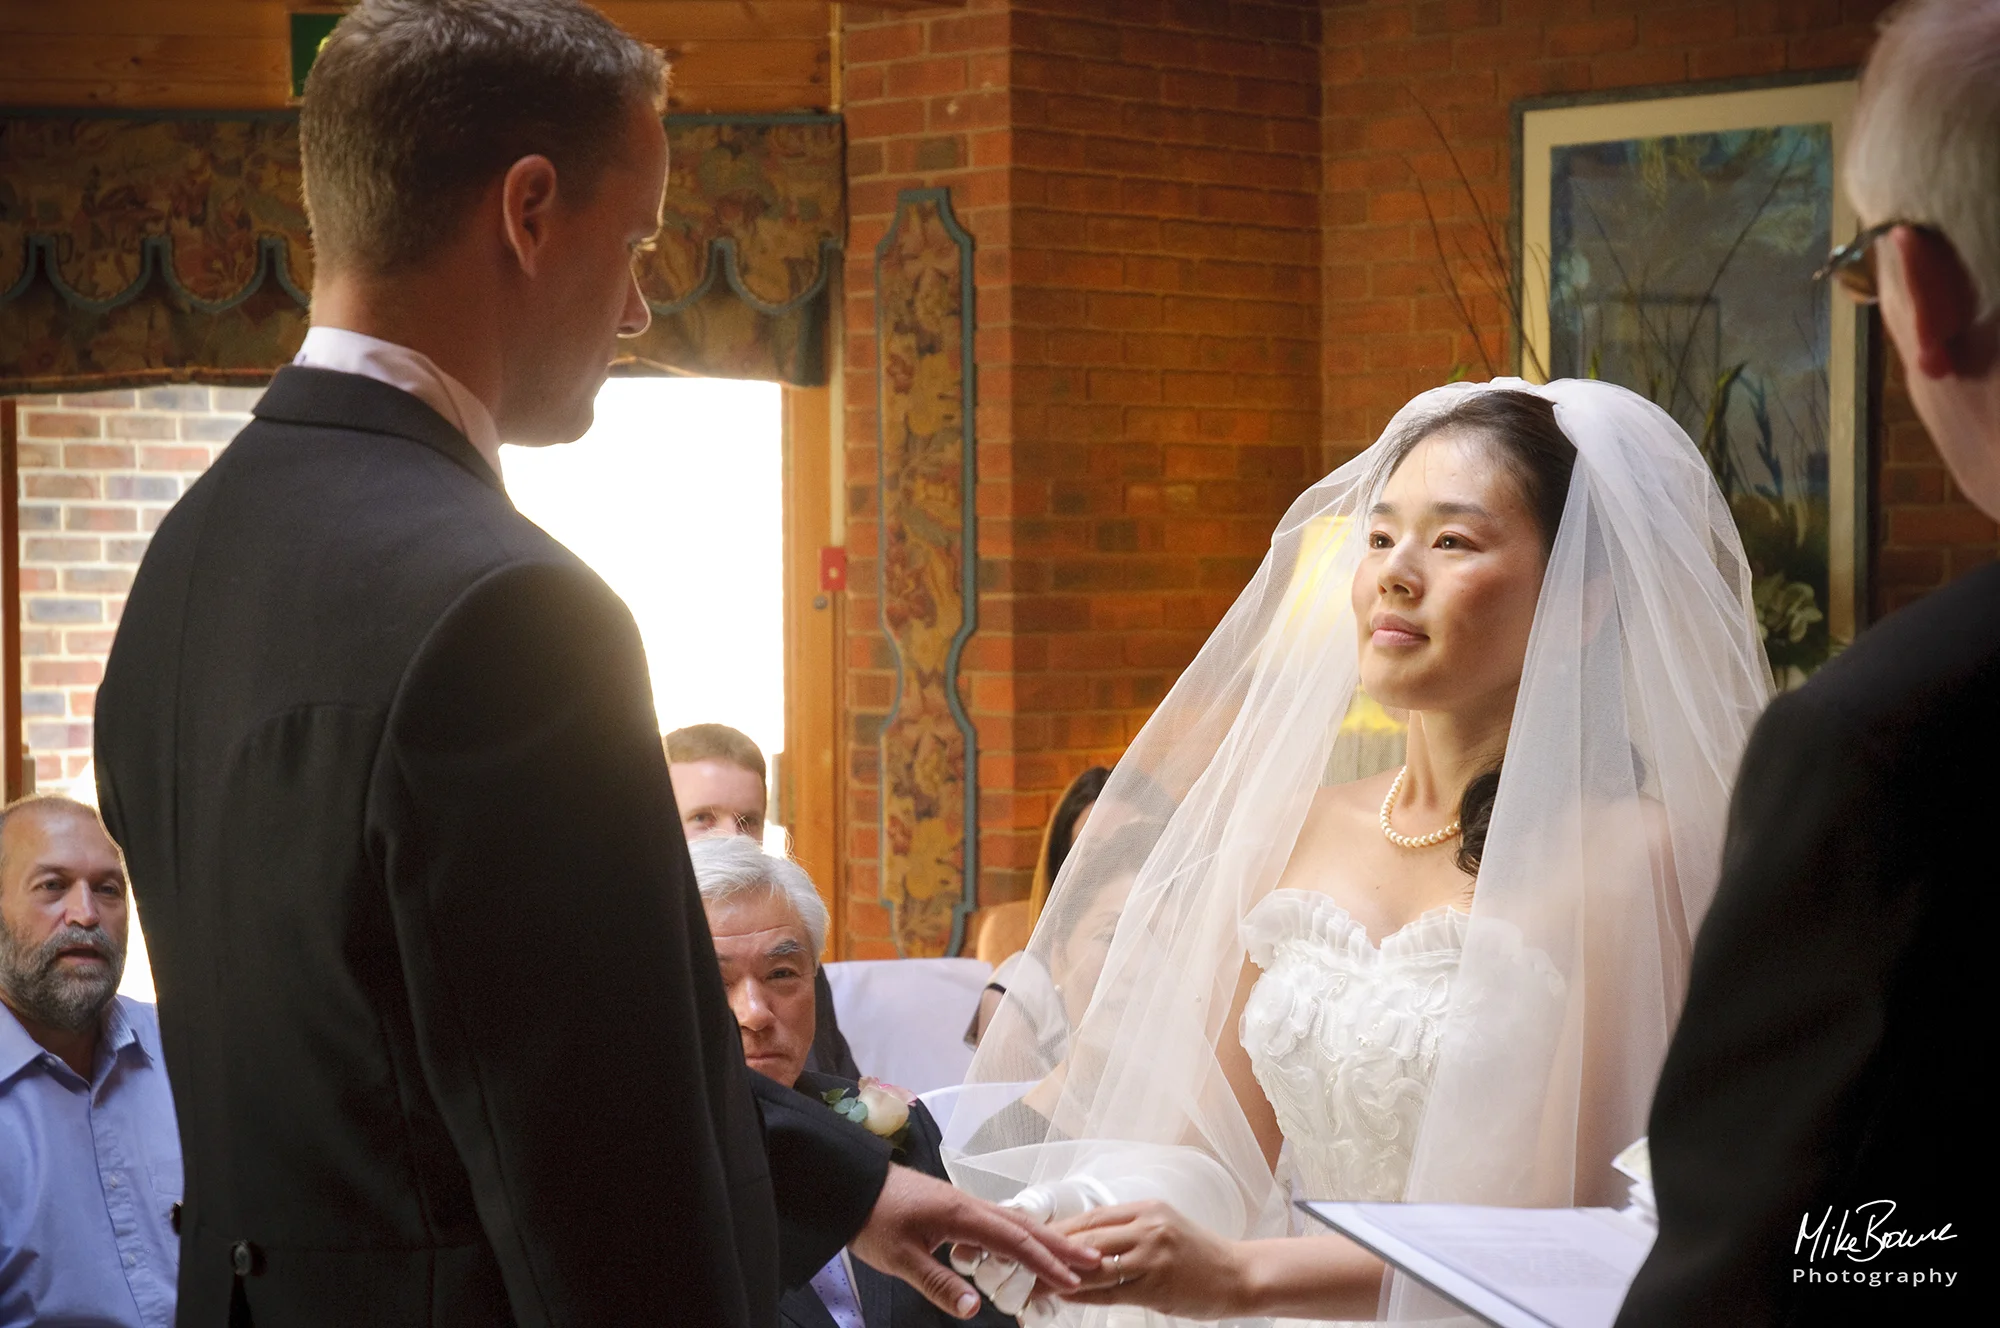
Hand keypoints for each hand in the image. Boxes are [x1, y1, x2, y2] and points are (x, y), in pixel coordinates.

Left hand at [849, 1164, 1099, 1319]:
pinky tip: (1023, 1246)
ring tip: (1071, 1254)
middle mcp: (970, 1205)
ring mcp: (964, 1203)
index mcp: (962, 1216)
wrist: (850, 1184)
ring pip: (1014, 1221)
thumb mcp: (899, 1259)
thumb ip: (938, 1284)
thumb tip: (973, 1310)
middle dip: (1060, 1245)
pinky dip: (1020, 1236)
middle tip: (1094, 1261)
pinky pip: (998, 1221)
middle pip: (1024, 1226)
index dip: (1045, 1262)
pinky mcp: (955, 1207)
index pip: (1014, 1241)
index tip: (1073, 1279)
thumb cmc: (873, 1220)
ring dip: (1044, 1238)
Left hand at [1051, 1200, 1251, 1319]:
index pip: (1092, 1217)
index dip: (1060, 1228)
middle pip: (1087, 1237)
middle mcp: (1148, 1227)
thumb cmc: (1198, 1254)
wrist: (1238, 1275)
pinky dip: (1084, 1295)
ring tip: (1034, 1284)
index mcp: (1147, 1209)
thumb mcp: (1164, 1228)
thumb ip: (1128, 1230)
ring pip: (1094, 1266)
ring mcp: (1153, 1256)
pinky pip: (1111, 1291)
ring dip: (1061, 1277)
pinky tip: (1064, 1297)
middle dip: (1051, 1251)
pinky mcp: (1157, 1286)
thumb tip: (1085, 1240)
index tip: (1033, 1237)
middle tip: (1022, 1262)